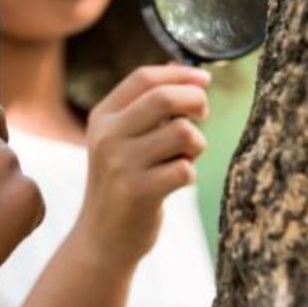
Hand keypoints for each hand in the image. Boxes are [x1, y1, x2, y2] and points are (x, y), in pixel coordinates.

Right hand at [72, 65, 209, 268]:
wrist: (103, 237)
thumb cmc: (124, 180)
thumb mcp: (122, 138)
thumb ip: (148, 105)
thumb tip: (183, 68)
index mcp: (103, 117)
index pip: (144, 78)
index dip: (180, 74)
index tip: (204, 80)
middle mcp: (107, 136)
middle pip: (164, 98)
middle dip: (196, 102)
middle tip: (202, 116)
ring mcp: (121, 164)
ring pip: (182, 133)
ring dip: (195, 145)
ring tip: (184, 157)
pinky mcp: (138, 192)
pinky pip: (185, 170)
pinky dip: (189, 174)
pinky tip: (176, 182)